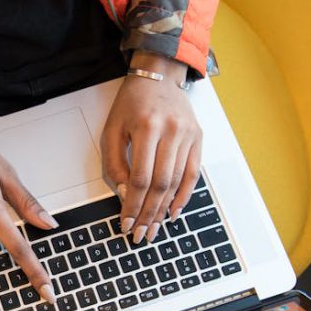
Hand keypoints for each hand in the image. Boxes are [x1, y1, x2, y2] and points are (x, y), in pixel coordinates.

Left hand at [101, 53, 202, 242]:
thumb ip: (115, 163)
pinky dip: (184, 196)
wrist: (159, 76)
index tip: (126, 222)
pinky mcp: (198, 138)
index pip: (140, 178)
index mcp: (147, 127)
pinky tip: (173, 211)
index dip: (133, 204)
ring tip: (155, 228)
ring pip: (177, 182)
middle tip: (141, 234)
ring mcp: (189, 135)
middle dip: (149, 213)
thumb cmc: (132, 103)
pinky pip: (193, 174)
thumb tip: (124, 195)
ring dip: (165, 209)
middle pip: (161, 184)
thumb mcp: (112, 130)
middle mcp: (172, 131)